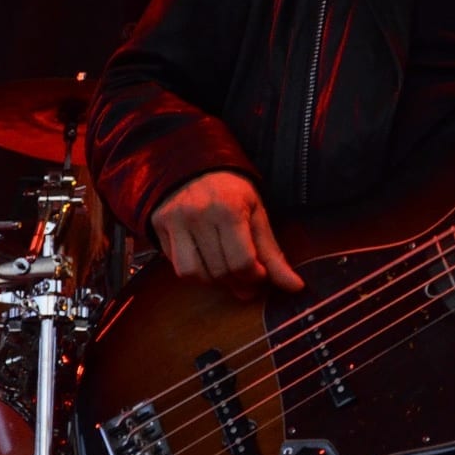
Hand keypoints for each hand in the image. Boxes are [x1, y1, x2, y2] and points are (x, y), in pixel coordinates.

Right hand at [150, 170, 304, 298]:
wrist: (197, 166)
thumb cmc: (233, 192)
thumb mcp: (258, 215)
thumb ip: (273, 254)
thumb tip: (295, 287)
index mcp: (229, 209)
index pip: (242, 262)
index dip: (255, 277)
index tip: (260, 274)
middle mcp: (199, 214)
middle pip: (220, 271)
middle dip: (237, 282)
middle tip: (246, 276)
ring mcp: (175, 221)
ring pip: (194, 274)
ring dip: (214, 281)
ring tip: (226, 269)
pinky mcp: (159, 226)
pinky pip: (177, 266)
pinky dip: (195, 271)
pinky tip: (206, 259)